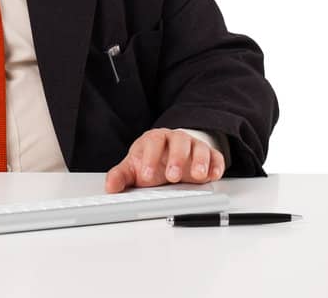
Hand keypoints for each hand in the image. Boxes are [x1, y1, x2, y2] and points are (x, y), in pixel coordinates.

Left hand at [104, 128, 224, 192]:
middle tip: (172, 176)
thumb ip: (122, 176)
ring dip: (199, 161)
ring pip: (199, 148)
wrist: (170, 154)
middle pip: (179, 142)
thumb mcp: (134, 167)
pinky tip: (214, 175)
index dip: (150, 158)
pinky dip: (216, 165)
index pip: (154, 142)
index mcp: (156, 139)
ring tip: (197, 176)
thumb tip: (111, 187)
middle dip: (177, 158)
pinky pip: (215, 157)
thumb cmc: (152, 160)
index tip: (146, 176)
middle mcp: (176, 139)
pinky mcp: (209, 155)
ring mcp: (194, 146)